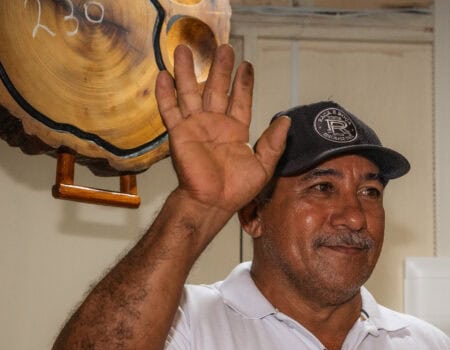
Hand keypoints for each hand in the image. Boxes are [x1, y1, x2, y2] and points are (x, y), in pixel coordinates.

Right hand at [155, 44, 288, 215]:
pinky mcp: (179, 134)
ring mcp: (196, 127)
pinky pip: (171, 110)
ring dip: (188, 72)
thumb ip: (273, 143)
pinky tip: (164, 75)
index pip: (240, 100)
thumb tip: (285, 120)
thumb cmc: (236, 190)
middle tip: (224, 48)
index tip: (246, 65)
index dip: (243, 83)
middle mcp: (214, 125)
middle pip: (216, 89)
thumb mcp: (263, 166)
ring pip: (191, 93)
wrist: (212, 203)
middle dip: (220, 69)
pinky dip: (166, 93)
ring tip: (185, 49)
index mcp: (235, 131)